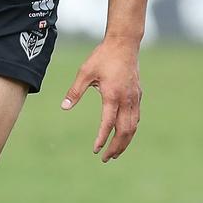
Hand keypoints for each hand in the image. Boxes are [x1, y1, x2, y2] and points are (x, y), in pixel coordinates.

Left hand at [61, 37, 142, 161]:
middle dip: (116, 147)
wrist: (124, 44)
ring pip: (133, 127)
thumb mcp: (84, 72)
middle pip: (124, 131)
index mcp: (112, 96)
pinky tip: (124, 134)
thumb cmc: (102, 57)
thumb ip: (75, 92)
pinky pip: (136, 118)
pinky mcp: (138, 95)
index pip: (108, 124)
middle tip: (106, 158)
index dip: (101, 138)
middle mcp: (127, 100)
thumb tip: (64, 108)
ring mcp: (134, 98)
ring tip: (116, 152)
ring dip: (125, 142)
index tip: (95, 149)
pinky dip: (130, 130)